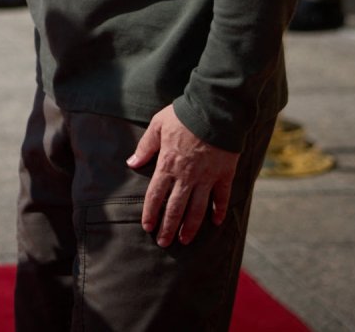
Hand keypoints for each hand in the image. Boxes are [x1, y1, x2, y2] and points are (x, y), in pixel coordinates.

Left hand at [125, 104, 239, 246]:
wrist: (214, 110)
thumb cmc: (183, 115)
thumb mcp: (157, 126)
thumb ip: (145, 147)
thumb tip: (131, 163)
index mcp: (167, 165)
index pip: (155, 195)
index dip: (151, 213)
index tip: (148, 227)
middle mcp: (186, 176)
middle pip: (175, 208)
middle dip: (168, 227)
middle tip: (164, 243)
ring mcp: (207, 177)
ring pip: (197, 208)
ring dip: (190, 226)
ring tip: (185, 240)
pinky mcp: (224, 174)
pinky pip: (221, 197)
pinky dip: (218, 210)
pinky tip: (216, 222)